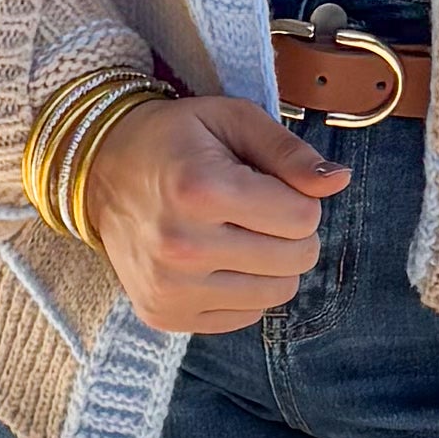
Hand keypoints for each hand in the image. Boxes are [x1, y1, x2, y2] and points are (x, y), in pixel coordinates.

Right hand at [82, 93, 351, 331]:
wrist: (99, 171)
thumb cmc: (174, 138)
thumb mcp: (232, 120)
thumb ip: (289, 152)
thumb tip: (340, 181)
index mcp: (202, 190)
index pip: (304, 219)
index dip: (298, 198)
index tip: (267, 184)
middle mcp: (183, 247)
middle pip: (296, 260)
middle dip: (290, 232)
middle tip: (255, 209)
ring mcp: (171, 288)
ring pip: (276, 294)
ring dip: (271, 264)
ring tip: (237, 234)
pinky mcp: (164, 314)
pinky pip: (244, 317)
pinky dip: (243, 289)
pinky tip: (216, 259)